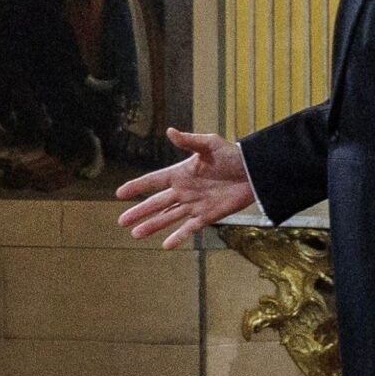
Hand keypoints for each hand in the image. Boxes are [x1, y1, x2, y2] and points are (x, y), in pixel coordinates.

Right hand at [115, 127, 253, 248]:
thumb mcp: (209, 144)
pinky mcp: (207, 216)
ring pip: (168, 218)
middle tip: (121, 222)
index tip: (119, 193)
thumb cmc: (232, 155)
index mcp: (181, 173)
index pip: (153, 181)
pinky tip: (165, 244)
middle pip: (156, 203)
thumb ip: (189, 141)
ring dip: (152, 226)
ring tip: (135, 234)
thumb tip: (170, 131)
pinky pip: (189, 228)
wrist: (254, 172)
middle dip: (138, 212)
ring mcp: (194, 205)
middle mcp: (184, 191)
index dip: (136, 186)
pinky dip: (178, 237)